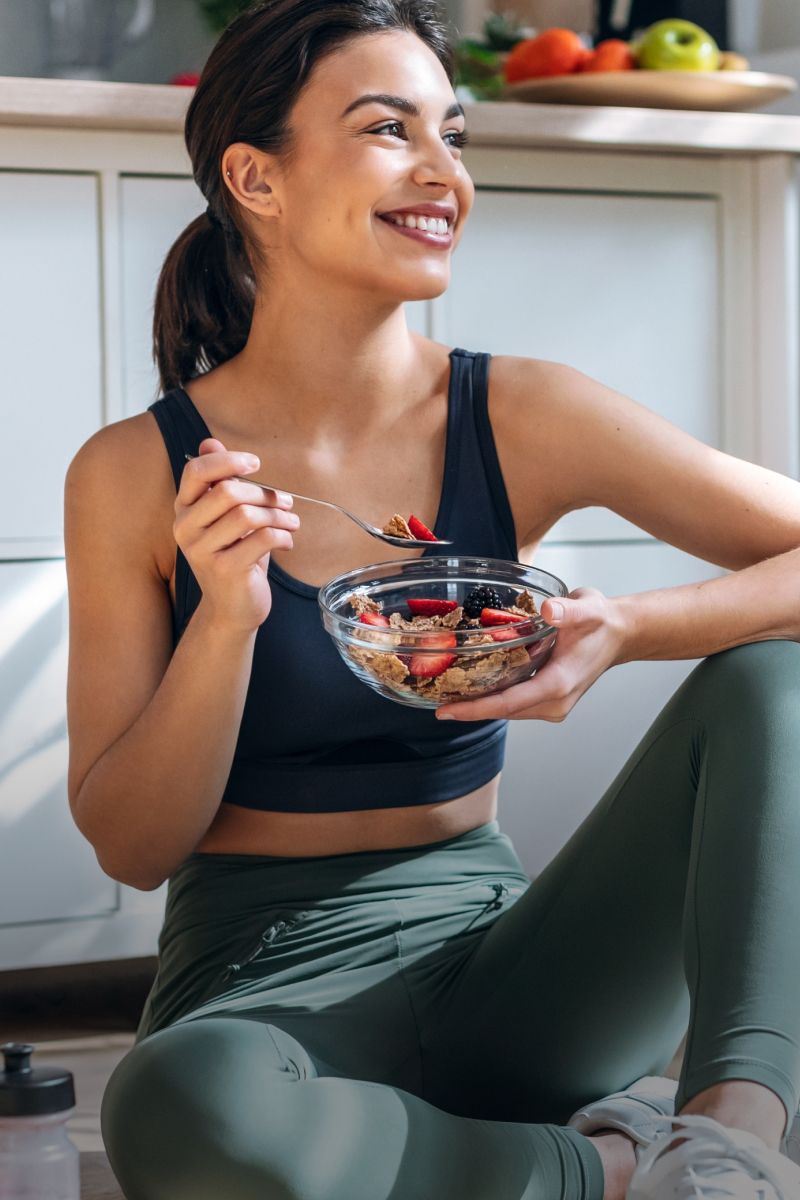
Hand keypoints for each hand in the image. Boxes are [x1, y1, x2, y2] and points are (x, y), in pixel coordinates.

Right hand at [174, 437, 299, 632]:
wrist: (233, 608)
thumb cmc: (234, 556)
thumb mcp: (226, 517)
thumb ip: (218, 481)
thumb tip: (209, 441)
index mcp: (183, 510)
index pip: (196, 471)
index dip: (227, 461)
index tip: (255, 464)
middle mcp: (185, 529)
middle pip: (227, 492)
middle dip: (264, 493)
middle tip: (286, 501)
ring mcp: (201, 551)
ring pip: (248, 515)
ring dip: (279, 515)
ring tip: (292, 522)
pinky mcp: (224, 569)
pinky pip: (262, 539)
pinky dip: (282, 536)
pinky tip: (287, 542)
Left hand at [435, 587, 624, 721]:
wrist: (617, 633)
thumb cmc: (600, 622)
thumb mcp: (585, 608)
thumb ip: (567, 610)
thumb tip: (548, 610)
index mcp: (558, 684)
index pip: (508, 703)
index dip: (474, 708)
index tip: (444, 711)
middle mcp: (554, 702)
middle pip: (501, 711)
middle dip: (467, 708)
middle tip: (432, 698)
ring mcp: (551, 705)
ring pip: (506, 710)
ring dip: (477, 704)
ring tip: (444, 694)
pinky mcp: (547, 700)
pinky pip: (513, 703)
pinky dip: (491, 697)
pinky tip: (470, 686)